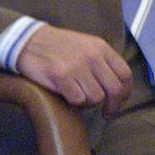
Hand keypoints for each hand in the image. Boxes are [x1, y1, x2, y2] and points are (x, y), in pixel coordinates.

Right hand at [15, 25, 131, 116]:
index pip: (125, 74)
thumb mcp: (87, 45)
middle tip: (106, 113)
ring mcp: (77, 66)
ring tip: (81, 98)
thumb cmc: (59, 46)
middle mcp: (92, 56)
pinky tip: (69, 96)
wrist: (29, 41)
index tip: (119, 102)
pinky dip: (75, 102)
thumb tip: (117, 85)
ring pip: (96, 97)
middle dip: (112, 105)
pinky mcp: (61, 76)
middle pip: (114, 89)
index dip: (125, 92)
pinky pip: (78, 100)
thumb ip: (102, 61)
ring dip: (90, 102)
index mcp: (101, 48)